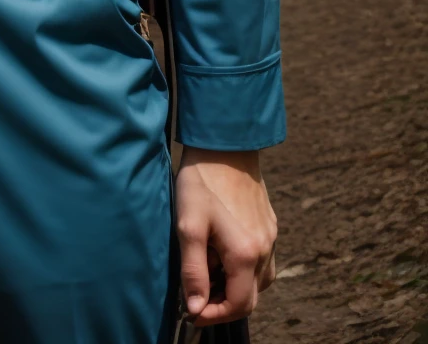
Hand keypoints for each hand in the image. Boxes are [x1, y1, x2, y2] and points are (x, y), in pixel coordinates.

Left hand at [175, 148, 276, 326]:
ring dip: (235, 286)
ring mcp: (271, 236)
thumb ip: (193, 271)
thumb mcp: (189, 225)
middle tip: (196, 294)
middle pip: (251, 297)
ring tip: (208, 271)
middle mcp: (265, 249)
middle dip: (223, 303)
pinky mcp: (270, 223)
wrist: (224, 143)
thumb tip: (195, 307)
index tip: (191, 312)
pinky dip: (244, 268)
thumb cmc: (202, 182)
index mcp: (246, 253)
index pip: (238, 305)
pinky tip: (222, 250)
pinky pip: (262, 259)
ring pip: (259, 280)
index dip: (214, 315)